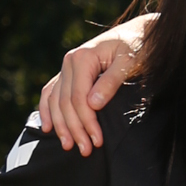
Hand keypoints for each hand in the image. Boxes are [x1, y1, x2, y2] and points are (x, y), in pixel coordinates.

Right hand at [39, 16, 153, 153]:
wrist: (137, 34)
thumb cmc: (137, 48)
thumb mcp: (129, 63)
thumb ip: (111, 82)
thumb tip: (93, 104)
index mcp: (82, 58)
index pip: (78, 98)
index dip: (86, 122)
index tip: (97, 142)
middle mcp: (69, 62)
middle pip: (65, 103)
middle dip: (74, 129)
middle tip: (85, 151)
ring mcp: (66, 67)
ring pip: (55, 100)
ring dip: (60, 125)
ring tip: (69, 146)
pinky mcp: (68, 73)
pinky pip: (51, 92)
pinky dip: (47, 110)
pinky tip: (48, 127)